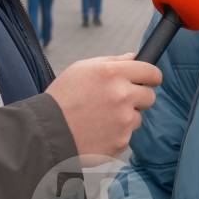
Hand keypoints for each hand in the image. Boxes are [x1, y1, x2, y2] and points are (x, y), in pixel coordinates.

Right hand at [46, 54, 161, 165]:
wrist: (46, 133)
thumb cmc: (62, 97)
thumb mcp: (81, 69)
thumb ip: (112, 61)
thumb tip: (135, 57)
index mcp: (112, 73)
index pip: (151, 72)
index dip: (151, 76)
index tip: (149, 80)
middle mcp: (122, 95)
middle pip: (150, 96)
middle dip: (138, 97)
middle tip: (118, 100)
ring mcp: (123, 121)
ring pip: (137, 117)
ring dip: (125, 117)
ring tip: (99, 118)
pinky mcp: (121, 141)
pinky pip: (126, 135)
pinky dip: (115, 134)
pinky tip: (96, 131)